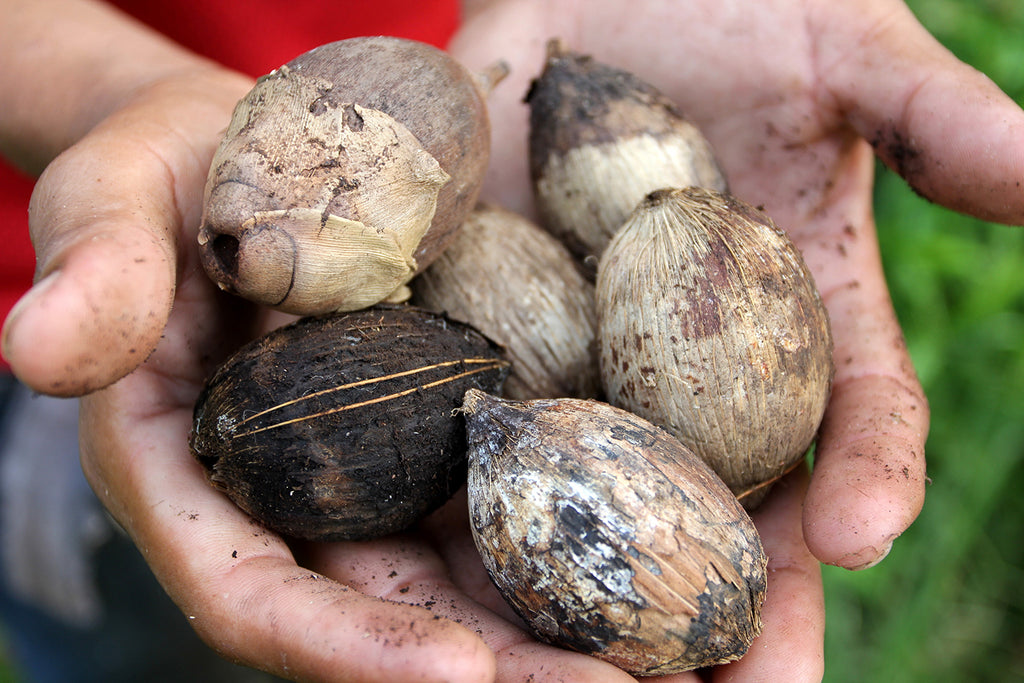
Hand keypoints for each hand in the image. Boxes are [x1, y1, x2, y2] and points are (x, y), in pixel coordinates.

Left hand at [452, 0, 1023, 677]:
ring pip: (584, 482)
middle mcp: (688, 359)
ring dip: (571, 580)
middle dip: (714, 596)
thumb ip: (932, 120)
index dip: (864, 480)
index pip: (846, 421)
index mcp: (792, 318)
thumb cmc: (741, 5)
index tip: (857, 537)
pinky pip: (464, 400)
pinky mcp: (482, 315)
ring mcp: (579, 344)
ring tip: (550, 665)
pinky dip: (451, 472)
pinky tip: (430, 538)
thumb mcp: (842, 54)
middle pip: (712, 497)